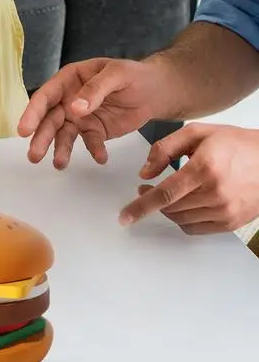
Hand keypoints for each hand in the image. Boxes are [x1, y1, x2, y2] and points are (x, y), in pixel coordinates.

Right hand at [17, 58, 161, 168]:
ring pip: (64, 134)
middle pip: (49, 119)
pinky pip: (90, 142)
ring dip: (60, 149)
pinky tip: (101, 158)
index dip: (32, 113)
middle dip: (41, 137)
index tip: (24, 130)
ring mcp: (79, 117)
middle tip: (34, 156)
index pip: (46, 96)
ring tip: (60, 165)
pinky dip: (94, 150)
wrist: (155, 90)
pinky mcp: (94, 131)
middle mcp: (68, 99)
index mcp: (69, 80)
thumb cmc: (133, 75)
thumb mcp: (117, 74)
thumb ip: (96, 89)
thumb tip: (75, 108)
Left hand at [119, 124, 258, 233]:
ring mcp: (226, 211)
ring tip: (167, 193)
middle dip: (151, 201)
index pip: (165, 194)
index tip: (125, 216)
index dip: (141, 207)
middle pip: (170, 208)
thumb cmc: (235, 143)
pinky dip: (183, 219)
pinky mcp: (232, 222)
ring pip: (181, 219)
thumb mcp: (197, 133)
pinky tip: (183, 205)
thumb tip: (145, 172)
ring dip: (166, 210)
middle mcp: (216, 193)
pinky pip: (196, 228)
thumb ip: (165, 149)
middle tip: (146, 188)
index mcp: (204, 168)